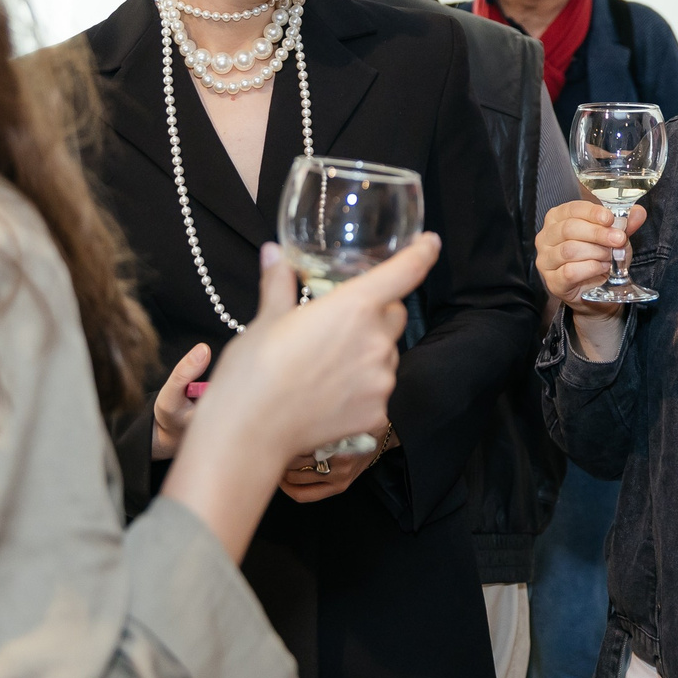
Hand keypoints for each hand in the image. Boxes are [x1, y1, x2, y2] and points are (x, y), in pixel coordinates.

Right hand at [161, 238, 430, 560]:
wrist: (247, 434)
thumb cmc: (252, 373)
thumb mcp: (265, 320)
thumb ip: (279, 284)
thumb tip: (274, 254)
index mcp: (354, 307)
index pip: (405, 272)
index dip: (422, 253)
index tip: (430, 243)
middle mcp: (376, 341)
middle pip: (394, 316)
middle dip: (377, 314)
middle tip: (341, 323)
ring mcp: (381, 382)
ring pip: (388, 356)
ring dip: (369, 353)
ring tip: (327, 366)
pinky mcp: (377, 415)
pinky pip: (380, 392)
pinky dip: (363, 389)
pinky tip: (330, 395)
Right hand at [535, 198, 647, 311]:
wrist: (599, 292)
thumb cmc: (600, 258)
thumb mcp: (613, 238)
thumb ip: (624, 225)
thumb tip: (638, 212)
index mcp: (557, 219)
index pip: (572, 209)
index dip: (592, 213)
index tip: (610, 219)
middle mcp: (546, 237)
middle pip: (569, 229)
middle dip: (598, 233)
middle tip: (618, 239)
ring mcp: (546, 260)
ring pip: (569, 250)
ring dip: (596, 252)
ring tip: (609, 257)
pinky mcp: (552, 281)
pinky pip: (570, 272)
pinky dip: (590, 268)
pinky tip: (601, 268)